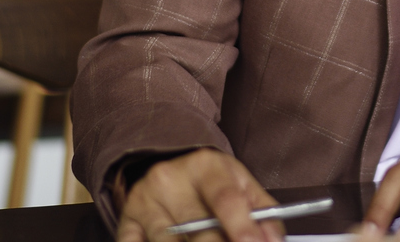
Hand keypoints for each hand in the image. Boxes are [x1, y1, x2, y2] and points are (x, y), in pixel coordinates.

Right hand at [117, 148, 282, 241]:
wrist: (167, 166)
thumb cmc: (210, 181)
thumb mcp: (239, 183)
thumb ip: (262, 211)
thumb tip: (273, 240)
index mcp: (204, 165)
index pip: (224, 198)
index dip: (241, 226)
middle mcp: (170, 179)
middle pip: (196, 227)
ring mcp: (144, 202)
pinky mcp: (126, 222)